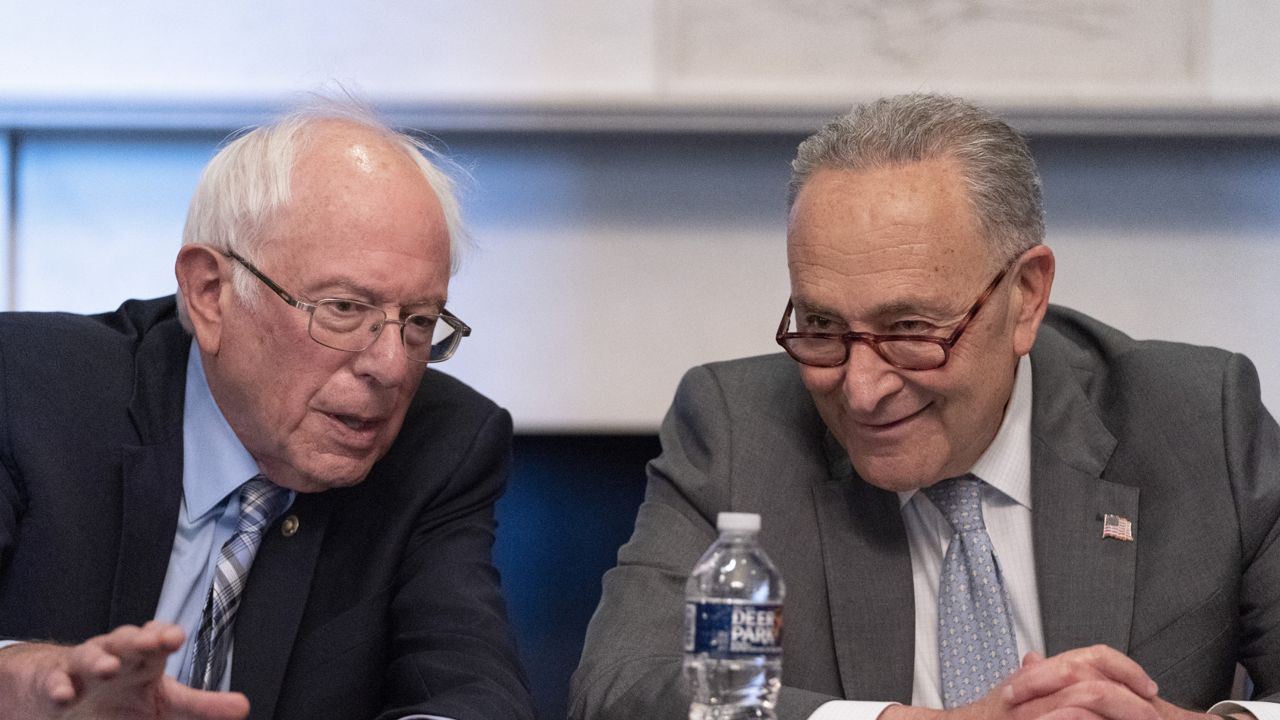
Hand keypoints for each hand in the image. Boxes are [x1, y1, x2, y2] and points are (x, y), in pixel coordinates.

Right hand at [0, 621, 248, 719]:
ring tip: (109, 668)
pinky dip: (60, 687)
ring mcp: (84, 668)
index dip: (164, 635)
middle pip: (128, 640)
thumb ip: (202, 707)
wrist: (68, 696)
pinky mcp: (55, 684)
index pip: (158, 639)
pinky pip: (56, 682)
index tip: (173, 638)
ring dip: (100, 660)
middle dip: (142, 638)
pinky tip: (66, 695)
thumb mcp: (165, 705)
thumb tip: (244, 708)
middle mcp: (117, 655)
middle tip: (158, 640)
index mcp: (146, 658)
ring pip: (90, 655)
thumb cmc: (124, 698)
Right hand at [879, 645, 1167, 719]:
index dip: (1121, 666)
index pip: (1088, 657)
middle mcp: (1038, 689)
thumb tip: (1037, 659)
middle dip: (1128, 690)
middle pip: (1091, 674)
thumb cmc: (983, 717)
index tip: (1145, 684)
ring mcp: (1036, 709)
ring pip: (1086, 696)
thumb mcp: (1009, 693)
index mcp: (1040, 677)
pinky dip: (1090, 717)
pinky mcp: (1035, 716)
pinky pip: (1070, 714)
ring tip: (1146, 716)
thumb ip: (1030, 678)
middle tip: (1153, 704)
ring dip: (1119, 709)